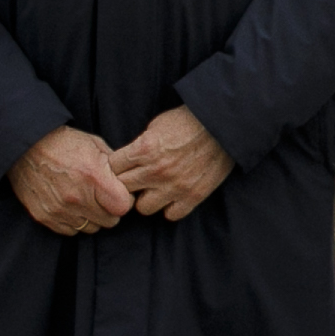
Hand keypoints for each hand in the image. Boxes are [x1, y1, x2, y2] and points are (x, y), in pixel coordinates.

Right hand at [10, 125, 135, 235]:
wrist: (25, 145)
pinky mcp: (45, 216)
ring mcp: (59, 209)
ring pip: (90, 228)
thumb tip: (129, 182)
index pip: (123, 207)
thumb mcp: (95, 145)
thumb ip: (114, 167)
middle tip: (102, 197)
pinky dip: (74, 221)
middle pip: (109, 221)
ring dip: (92, 217)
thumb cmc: (63, 143)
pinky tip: (71, 206)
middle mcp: (77, 197)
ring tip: (85, 200)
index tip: (120, 194)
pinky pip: (70, 230)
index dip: (125, 201)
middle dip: (110, 210)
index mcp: (93, 177)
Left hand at [111, 105, 233, 219]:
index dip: (114, 167)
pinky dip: (170, 207)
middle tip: (134, 180)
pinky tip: (172, 196)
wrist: (222, 124)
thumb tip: (127, 161)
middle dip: (125, 184)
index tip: (121, 167)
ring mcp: (175, 186)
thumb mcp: (156, 125)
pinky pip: (171, 215)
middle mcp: (156, 171)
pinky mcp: (193, 196)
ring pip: (143, 208)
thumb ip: (139, 146)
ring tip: (153, 190)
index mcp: (144, 149)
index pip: (112, 168)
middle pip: (123, 189)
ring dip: (146, 199)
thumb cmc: (188, 120)